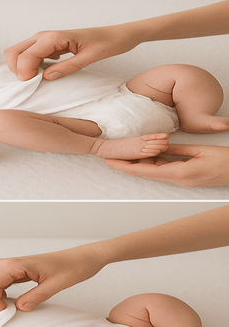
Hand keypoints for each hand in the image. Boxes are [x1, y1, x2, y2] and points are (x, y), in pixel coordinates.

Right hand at [0, 247, 106, 311]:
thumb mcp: (58, 284)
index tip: (6, 312)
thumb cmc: (71, 268)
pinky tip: (3, 302)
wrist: (79, 258)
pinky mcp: (5, 272)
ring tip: (1, 308)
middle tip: (0, 312)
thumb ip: (37, 296)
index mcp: (12, 265)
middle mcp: (2, 263)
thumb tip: (19, 308)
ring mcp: (1, 267)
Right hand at [4, 25, 139, 80]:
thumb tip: (45, 77)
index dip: (24, 72)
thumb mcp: (90, 57)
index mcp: (54, 37)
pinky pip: (28, 55)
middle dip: (17, 69)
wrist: (118, 34)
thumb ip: (67, 67)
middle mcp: (44, 36)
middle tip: (31, 83)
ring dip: (21, 68)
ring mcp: (44, 39)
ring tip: (35, 79)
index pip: (26, 55)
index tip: (33, 83)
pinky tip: (42, 73)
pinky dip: (28, 65)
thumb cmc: (108, 42)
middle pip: (14, 52)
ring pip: (18, 53)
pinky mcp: (48, 45)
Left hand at [104, 143, 228, 186]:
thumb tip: (160, 145)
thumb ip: (179, 149)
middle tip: (110, 155)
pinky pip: (165, 170)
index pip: (145, 170)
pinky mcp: (187, 178)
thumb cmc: (228, 161)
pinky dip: (154, 162)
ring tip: (125, 152)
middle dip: (127, 164)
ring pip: (155, 171)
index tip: (110, 160)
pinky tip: (147, 154)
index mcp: (180, 173)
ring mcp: (182, 181)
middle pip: (146, 172)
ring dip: (141, 162)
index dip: (126, 166)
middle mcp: (178, 180)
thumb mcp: (201, 151)